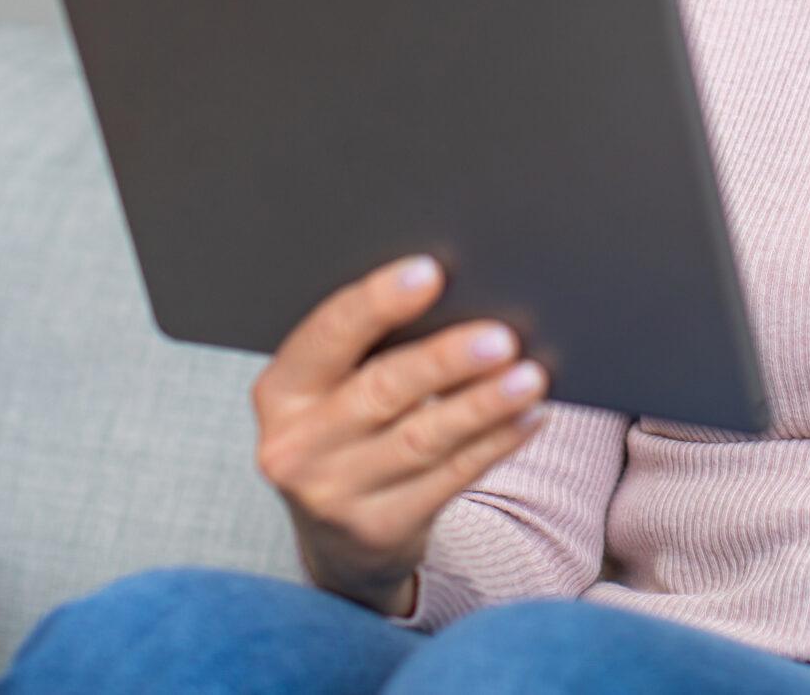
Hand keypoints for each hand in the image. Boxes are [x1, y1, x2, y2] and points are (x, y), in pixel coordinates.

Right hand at [252, 254, 552, 612]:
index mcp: (281, 391)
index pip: (327, 336)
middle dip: (445, 361)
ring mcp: (334, 494)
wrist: (337, 537)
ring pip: (422, 439)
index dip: (377, 303)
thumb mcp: (333, 390)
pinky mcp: (379, 529)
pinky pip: (449, 479)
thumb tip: (461, 298)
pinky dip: (495, 443)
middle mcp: (296, 446)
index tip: (430, 273)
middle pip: (381, 390)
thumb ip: (373, 348)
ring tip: (529, 378)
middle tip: (501, 338)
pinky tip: (528, 417)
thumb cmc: (348, 430)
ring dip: (482, 406)